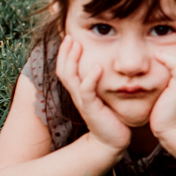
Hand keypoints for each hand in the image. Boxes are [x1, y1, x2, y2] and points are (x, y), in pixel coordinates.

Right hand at [55, 35, 130, 152]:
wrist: (112, 139)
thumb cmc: (111, 115)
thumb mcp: (105, 94)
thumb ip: (103, 81)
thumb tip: (109, 62)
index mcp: (80, 90)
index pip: (66, 68)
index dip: (65, 53)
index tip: (70, 36)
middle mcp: (78, 94)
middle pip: (63, 70)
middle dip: (65, 53)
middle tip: (69, 36)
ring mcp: (83, 101)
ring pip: (70, 78)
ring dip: (72, 60)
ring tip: (77, 45)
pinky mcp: (91, 109)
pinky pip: (86, 91)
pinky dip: (90, 78)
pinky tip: (97, 67)